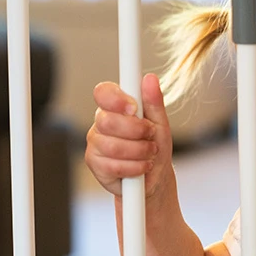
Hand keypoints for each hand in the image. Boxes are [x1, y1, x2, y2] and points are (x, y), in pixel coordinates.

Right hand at [85, 74, 172, 198]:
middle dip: (136, 131)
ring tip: (149, 153)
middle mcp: (101, 122)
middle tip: (150, 135)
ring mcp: (95, 143)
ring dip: (139, 151)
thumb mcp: (161, 123)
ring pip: (112, 146)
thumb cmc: (155, 146)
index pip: (103, 92)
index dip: (117, 99)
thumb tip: (150, 79)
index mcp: (115, 106)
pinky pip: (113, 165)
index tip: (134, 109)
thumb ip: (154, 102)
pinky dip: (134, 167)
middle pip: (108, 121)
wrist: (154, 177)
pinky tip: (141, 166)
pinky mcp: (94, 163)